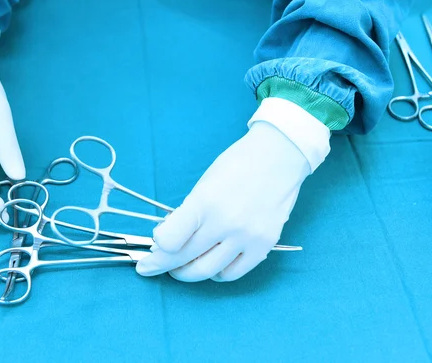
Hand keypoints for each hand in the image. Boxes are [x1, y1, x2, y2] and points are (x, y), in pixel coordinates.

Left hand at [136, 121, 310, 281]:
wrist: (278, 157)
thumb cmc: (238, 165)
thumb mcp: (204, 183)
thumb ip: (188, 214)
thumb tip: (169, 240)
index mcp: (204, 202)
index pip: (169, 241)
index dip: (157, 249)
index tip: (154, 247)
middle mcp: (225, 223)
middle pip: (183, 258)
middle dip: (162, 265)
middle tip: (153, 266)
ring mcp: (246, 237)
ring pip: (206, 271)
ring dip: (187, 273)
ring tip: (180, 268)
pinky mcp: (263, 246)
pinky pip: (232, 273)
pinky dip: (216, 273)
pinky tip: (211, 265)